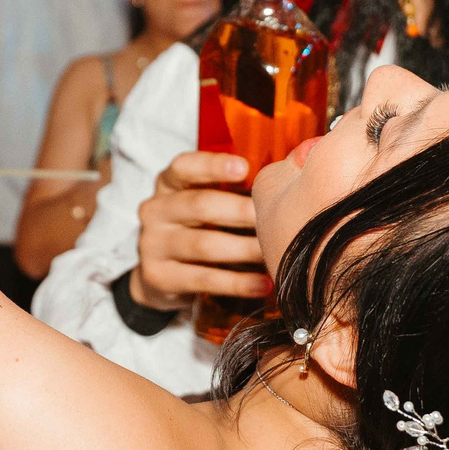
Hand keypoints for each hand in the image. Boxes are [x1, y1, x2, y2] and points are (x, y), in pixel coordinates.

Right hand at [130, 151, 265, 310]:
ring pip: (204, 245)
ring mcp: (153, 244)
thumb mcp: (206, 200)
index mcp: (169, 183)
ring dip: (244, 250)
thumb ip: (238, 186)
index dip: (213, 166)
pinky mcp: (158, 276)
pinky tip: (264, 284)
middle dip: (241, 212)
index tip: (245, 168)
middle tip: (276, 218)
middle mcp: (155, 210)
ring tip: (274, 254)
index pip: (185, 166)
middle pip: (200, 205)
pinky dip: (238, 283)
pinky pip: (204, 278)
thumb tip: (295, 165)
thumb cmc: (198, 227)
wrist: (160, 273)